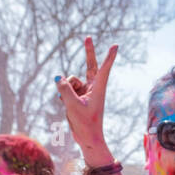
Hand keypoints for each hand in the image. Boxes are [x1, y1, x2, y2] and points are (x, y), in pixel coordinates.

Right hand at [54, 36, 116, 164]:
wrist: (87, 138)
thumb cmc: (85, 124)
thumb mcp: (72, 106)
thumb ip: (64, 90)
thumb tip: (58, 77)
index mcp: (99, 89)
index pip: (104, 69)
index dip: (109, 57)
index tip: (115, 46)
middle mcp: (93, 87)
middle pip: (90, 65)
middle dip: (88, 52)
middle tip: (88, 37)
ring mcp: (85, 91)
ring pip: (71, 80)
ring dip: (67, 89)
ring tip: (70, 103)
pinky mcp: (78, 96)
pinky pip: (66, 88)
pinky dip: (64, 95)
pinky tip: (67, 105)